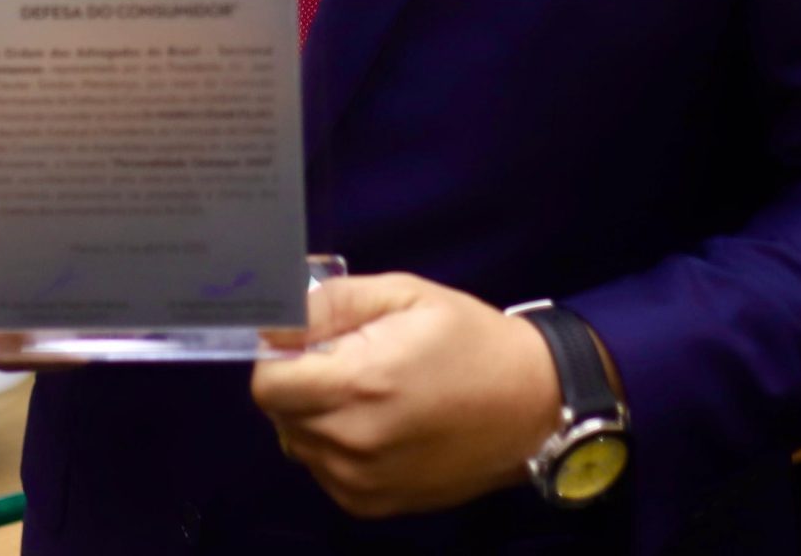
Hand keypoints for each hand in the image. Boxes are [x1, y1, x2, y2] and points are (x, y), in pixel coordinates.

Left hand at [250, 274, 562, 518]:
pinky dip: (335, 447)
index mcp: (359, 384)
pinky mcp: (372, 505)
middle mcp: (353, 442)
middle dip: (298, 381)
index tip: (309, 340)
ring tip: (366, 393)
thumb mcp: (404, 295)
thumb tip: (278, 314)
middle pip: (279, 413)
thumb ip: (332, 302)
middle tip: (344, 360)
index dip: (280, 354)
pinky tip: (377, 424)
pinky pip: (324, 471)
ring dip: (314, 415)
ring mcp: (362, 481)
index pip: (267, 382)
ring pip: (298, 443)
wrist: (532, 405)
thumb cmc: (469, 340)